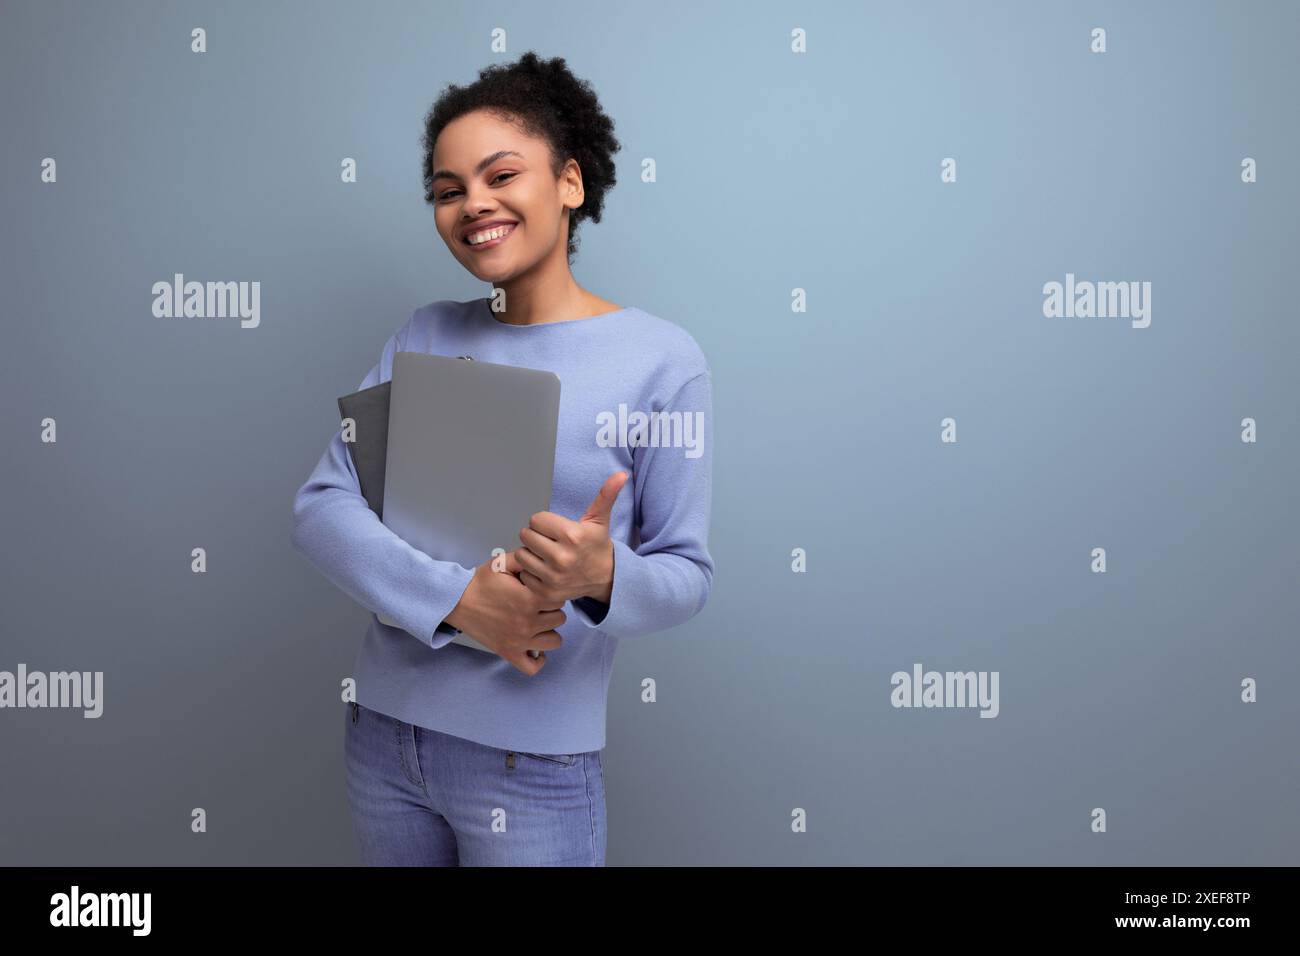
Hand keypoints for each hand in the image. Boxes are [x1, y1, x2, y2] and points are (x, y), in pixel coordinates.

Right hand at [444, 558, 564, 675]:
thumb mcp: (502, 563)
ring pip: (554, 641)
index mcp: (529, 599)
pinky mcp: (509, 653)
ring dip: (548, 632)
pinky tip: (534, 647)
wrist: (457, 601)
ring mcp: (519, 640)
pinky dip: (538, 659)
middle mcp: (527, 622)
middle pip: (559, 619)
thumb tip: (542, 559)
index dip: (553, 592)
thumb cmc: (479, 583)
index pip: (560, 598)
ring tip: (537, 624)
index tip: (542, 591)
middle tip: (538, 606)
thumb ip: (525, 558)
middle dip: (551, 610)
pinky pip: (533, 666)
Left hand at [501, 471, 627, 608]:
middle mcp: (562, 557)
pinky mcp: (546, 592)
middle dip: (535, 536)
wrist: (606, 579)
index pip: (536, 519)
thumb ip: (606, 495)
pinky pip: (524, 574)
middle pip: (526, 535)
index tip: (555, 529)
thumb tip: (621, 474)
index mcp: (572, 536)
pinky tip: (545, 570)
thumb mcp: (599, 520)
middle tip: (549, 541)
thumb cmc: (597, 546)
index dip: (544, 522)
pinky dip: (531, 572)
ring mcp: (553, 577)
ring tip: (545, 554)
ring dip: (531, 553)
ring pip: (522, 555)